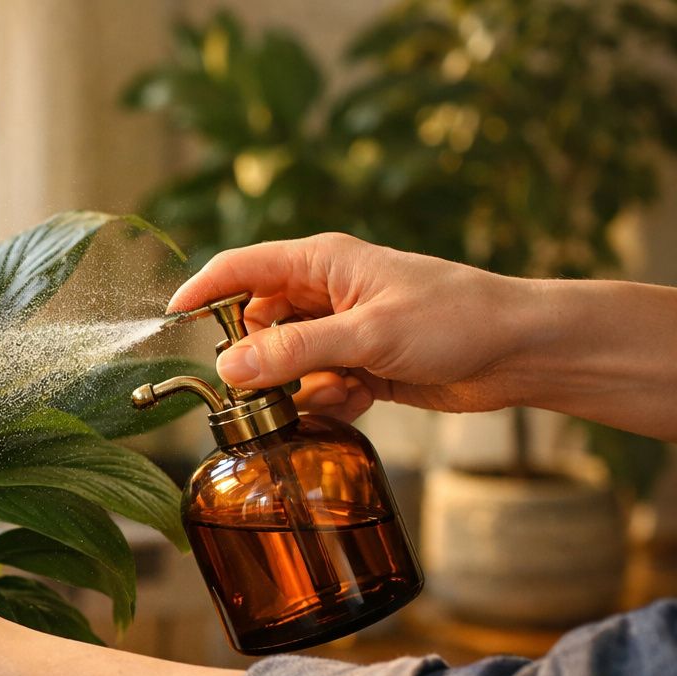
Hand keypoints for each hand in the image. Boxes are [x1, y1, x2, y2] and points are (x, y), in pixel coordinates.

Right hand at [169, 233, 540, 421]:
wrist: (518, 352)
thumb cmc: (455, 319)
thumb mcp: (368, 335)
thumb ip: (295, 351)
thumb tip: (230, 367)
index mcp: (321, 261)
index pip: (239, 268)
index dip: (201, 292)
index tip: (169, 323)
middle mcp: (324, 292)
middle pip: (255, 323)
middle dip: (258, 360)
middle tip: (267, 386)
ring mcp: (340, 330)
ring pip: (285, 364)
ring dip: (300, 387)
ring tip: (339, 389)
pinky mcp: (357, 364)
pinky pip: (316, 389)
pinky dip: (330, 401)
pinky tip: (362, 399)